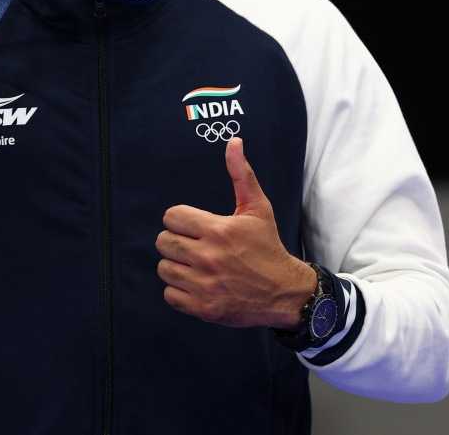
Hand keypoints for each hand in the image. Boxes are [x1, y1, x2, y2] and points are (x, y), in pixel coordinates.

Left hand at [155, 137, 314, 328]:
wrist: (285, 292)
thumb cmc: (267, 247)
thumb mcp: (257, 209)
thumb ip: (241, 175)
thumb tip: (234, 142)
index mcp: (218, 230)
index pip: (171, 217)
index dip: (180, 220)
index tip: (194, 226)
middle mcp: (209, 257)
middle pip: (163, 242)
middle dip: (176, 242)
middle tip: (193, 246)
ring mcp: (204, 284)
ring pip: (164, 268)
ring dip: (176, 266)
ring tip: (195, 265)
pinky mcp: (203, 307)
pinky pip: (169, 294)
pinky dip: (179, 291)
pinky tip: (196, 284)